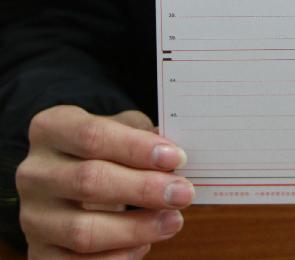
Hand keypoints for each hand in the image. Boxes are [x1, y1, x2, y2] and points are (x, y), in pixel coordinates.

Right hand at [16, 105, 193, 257]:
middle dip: (143, 189)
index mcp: (50, 128)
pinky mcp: (39, 254)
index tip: (175, 157)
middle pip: (89, 181)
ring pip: (83, 230)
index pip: (92, 135)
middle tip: (183, 192)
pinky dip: (116, 258)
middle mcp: (34, 172)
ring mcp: (32, 216)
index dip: (135, 148)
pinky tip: (145, 244)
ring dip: (136, 229)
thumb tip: (171, 156)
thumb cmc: (101, 149)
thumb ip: (141, 135)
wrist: (66, 179)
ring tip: (172, 221)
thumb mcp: (118, 127)